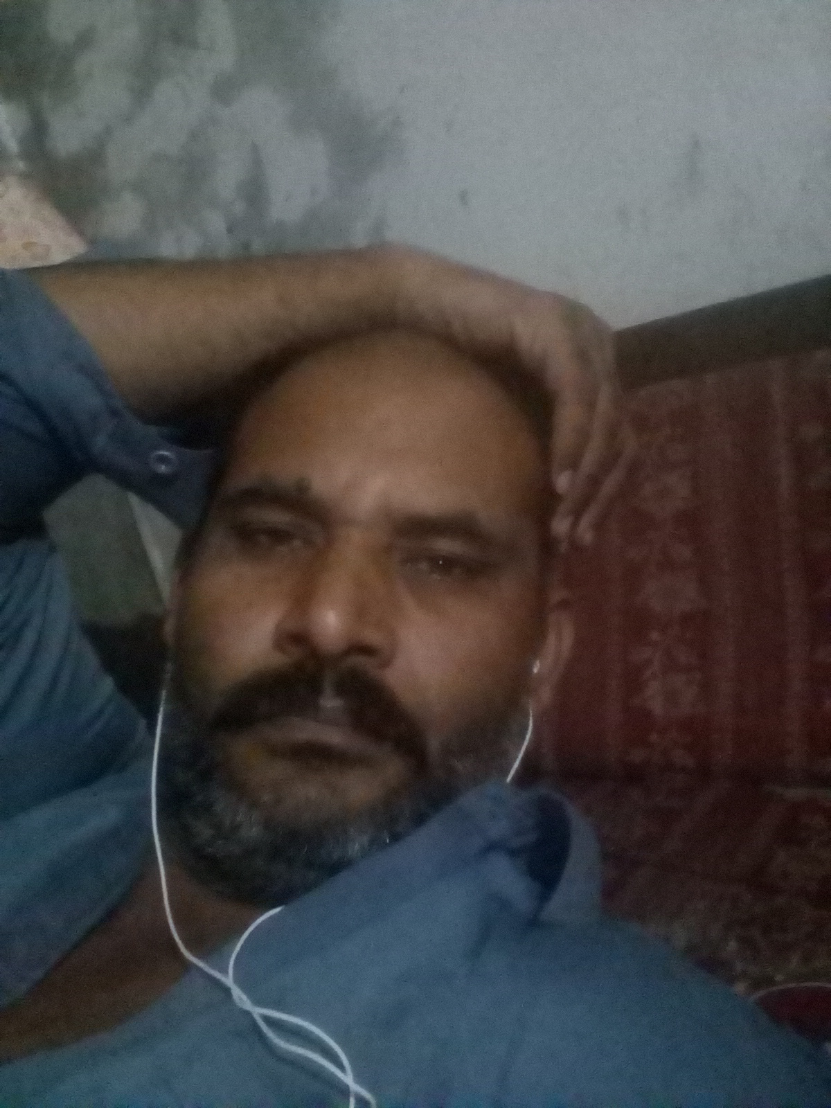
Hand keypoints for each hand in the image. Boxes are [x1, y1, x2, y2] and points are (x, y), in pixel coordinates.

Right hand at [393, 247, 636, 547]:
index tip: (578, 538)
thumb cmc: (450, 359)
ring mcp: (581, 334)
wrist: (416, 306)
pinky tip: (559, 480)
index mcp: (593, 367)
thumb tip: (553, 508)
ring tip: (561, 521)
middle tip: (571, 539)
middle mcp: (598, 347)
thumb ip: (537, 442)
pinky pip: (577, 397)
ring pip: (606, 421)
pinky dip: (572, 442)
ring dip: (587, 478)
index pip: (619, 441)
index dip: (604, 494)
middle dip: (598, 495)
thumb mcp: (508, 412)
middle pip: (621, 436)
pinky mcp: (557, 329)